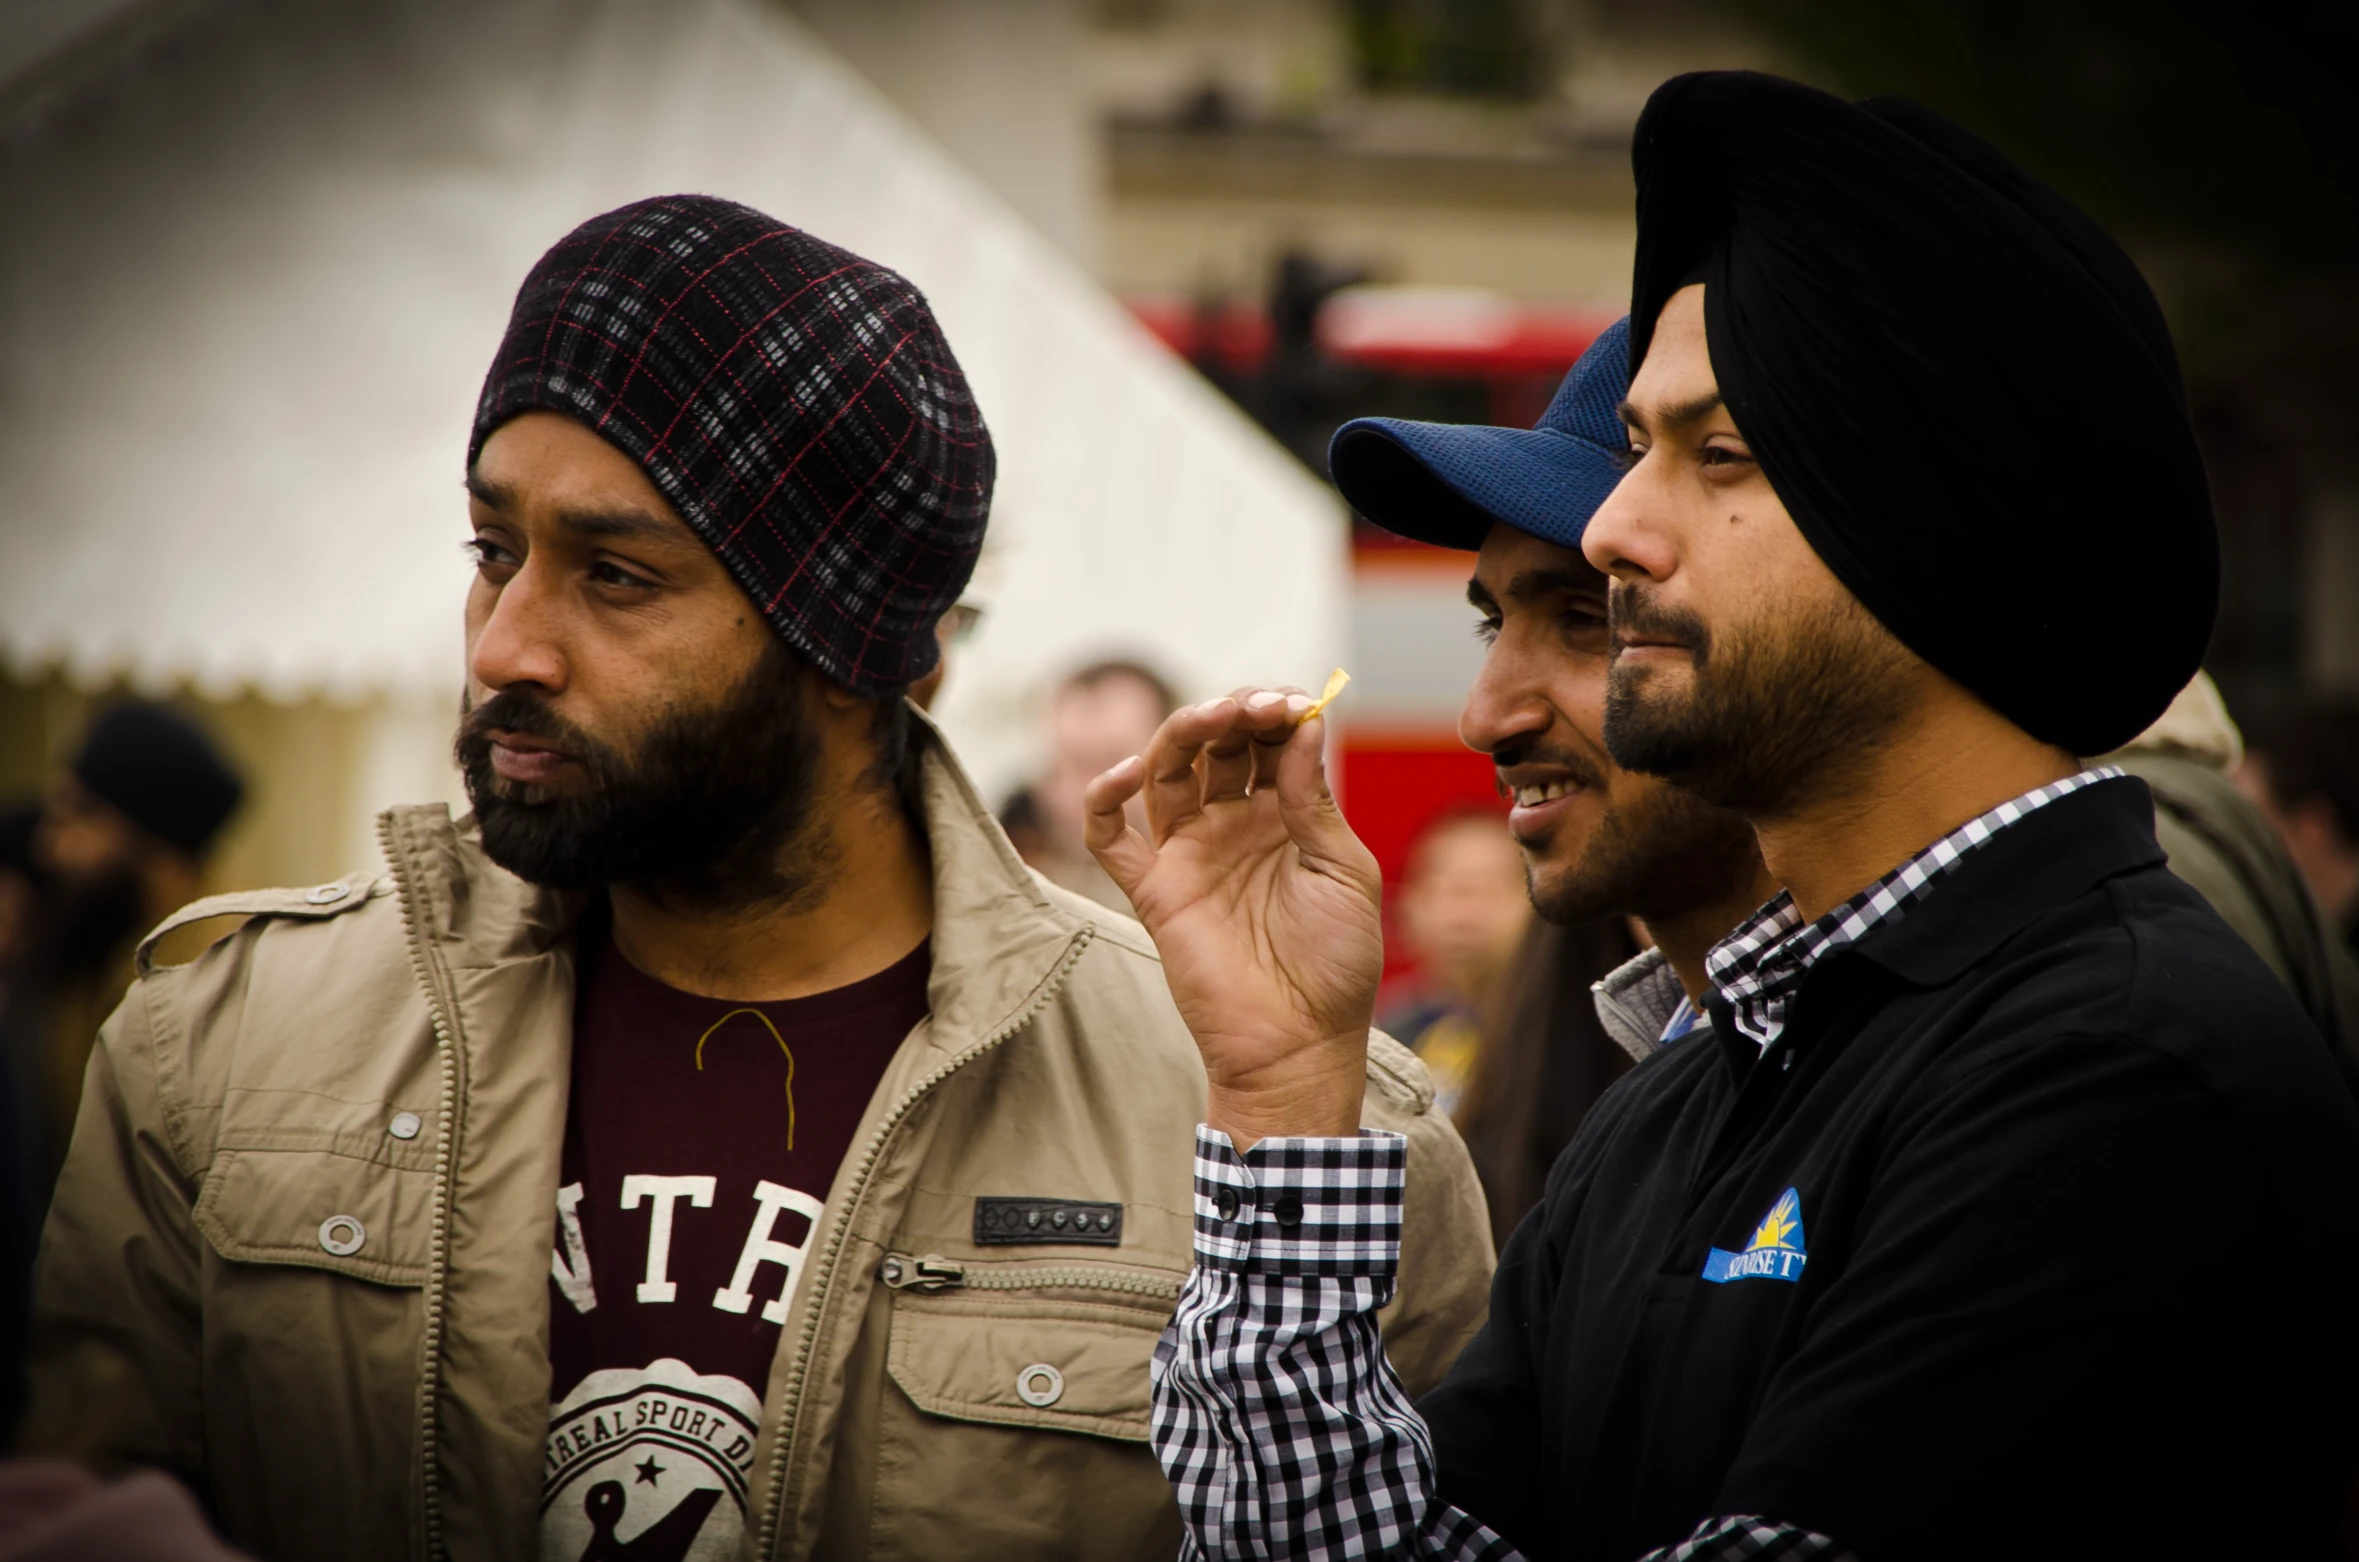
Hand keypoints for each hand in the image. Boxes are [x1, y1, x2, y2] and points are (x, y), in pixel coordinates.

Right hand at [1085, 689, 1382, 1149]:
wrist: (1299, 1043)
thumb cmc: (1336, 962)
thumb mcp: (1343, 870)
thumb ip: (1314, 799)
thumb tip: (1304, 725)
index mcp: (1287, 816)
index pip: (1270, 743)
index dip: (1278, 714)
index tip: (1296, 702)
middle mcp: (1234, 825)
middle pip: (1218, 746)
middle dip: (1235, 714)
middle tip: (1256, 705)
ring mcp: (1191, 854)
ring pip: (1167, 772)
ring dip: (1182, 734)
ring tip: (1210, 718)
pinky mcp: (1154, 889)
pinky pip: (1110, 837)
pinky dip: (1104, 798)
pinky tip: (1129, 771)